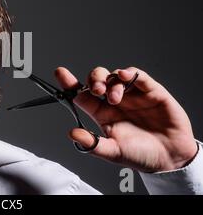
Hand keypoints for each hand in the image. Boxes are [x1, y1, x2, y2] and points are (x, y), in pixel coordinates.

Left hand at [54, 66, 197, 172]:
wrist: (171, 159)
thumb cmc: (140, 155)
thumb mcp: (113, 152)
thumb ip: (93, 143)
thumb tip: (72, 133)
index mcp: (101, 113)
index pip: (81, 94)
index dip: (69, 82)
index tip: (60, 72)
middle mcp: (114, 101)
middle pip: (97, 79)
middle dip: (93, 80)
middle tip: (96, 90)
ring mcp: (132, 94)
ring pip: (115, 76)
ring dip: (111, 82)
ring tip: (114, 98)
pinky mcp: (151, 91)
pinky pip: (138, 76)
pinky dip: (130, 73)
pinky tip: (125, 76)